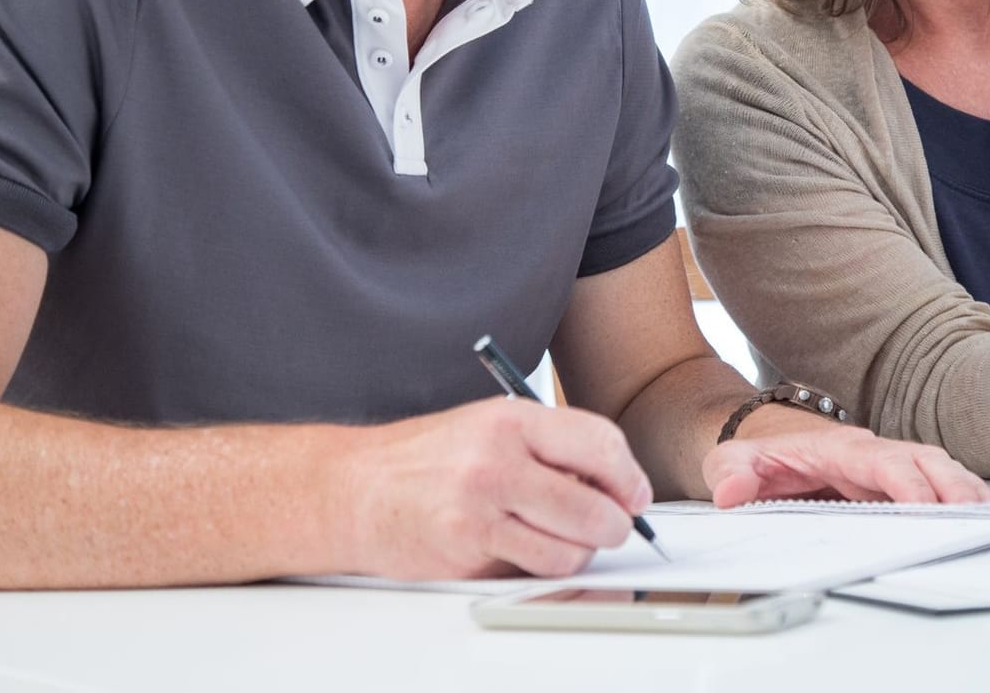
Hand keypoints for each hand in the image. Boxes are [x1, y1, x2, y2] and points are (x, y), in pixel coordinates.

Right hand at [342, 398, 651, 579]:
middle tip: (613, 527)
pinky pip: (531, 569)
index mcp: (511, 420)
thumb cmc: (427, 458)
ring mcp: (480, 509)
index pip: (601, 443)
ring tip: (563, 538)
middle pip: (595, 506)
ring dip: (579, 552)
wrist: (354, 489)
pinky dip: (539, 566)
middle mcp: (497, 461)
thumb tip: (614, 482)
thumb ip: (550, 446)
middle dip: (615, 525)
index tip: (635, 494)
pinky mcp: (466, 551)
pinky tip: (522, 547)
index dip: (629, 476)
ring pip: (570, 549)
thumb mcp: (490, 426)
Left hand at [703, 424, 989, 506]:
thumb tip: (730, 491)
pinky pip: (934, 483)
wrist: (767, 444)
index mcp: (838, 449)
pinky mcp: (894, 481)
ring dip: (962, 490)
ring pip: (936, 470)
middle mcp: (870, 453)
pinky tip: (978, 512)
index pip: (879, 462)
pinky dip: (959, 495)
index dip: (903, 483)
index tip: (921, 506)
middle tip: (974, 513)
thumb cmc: (758, 456)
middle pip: (921, 461)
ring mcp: (886, 466)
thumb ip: (730, 472)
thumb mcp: (731, 461)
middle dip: (949, 485)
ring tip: (988, 515)